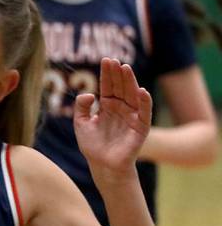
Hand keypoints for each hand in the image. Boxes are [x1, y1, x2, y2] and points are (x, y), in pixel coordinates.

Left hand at [74, 58, 151, 179]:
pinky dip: (144, 101)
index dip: (107, 73)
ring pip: (132, 95)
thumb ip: (81, 108)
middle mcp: (121, 107)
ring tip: (126, 69)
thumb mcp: (81, 124)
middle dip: (117, 74)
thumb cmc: (92, 146)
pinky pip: (144, 112)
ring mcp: (131, 115)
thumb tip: (88, 94)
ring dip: (130, 81)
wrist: (102, 166)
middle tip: (114, 61)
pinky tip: (141, 90)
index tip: (106, 60)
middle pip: (120, 87)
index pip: (108, 85)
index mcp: (107, 105)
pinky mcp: (140, 126)